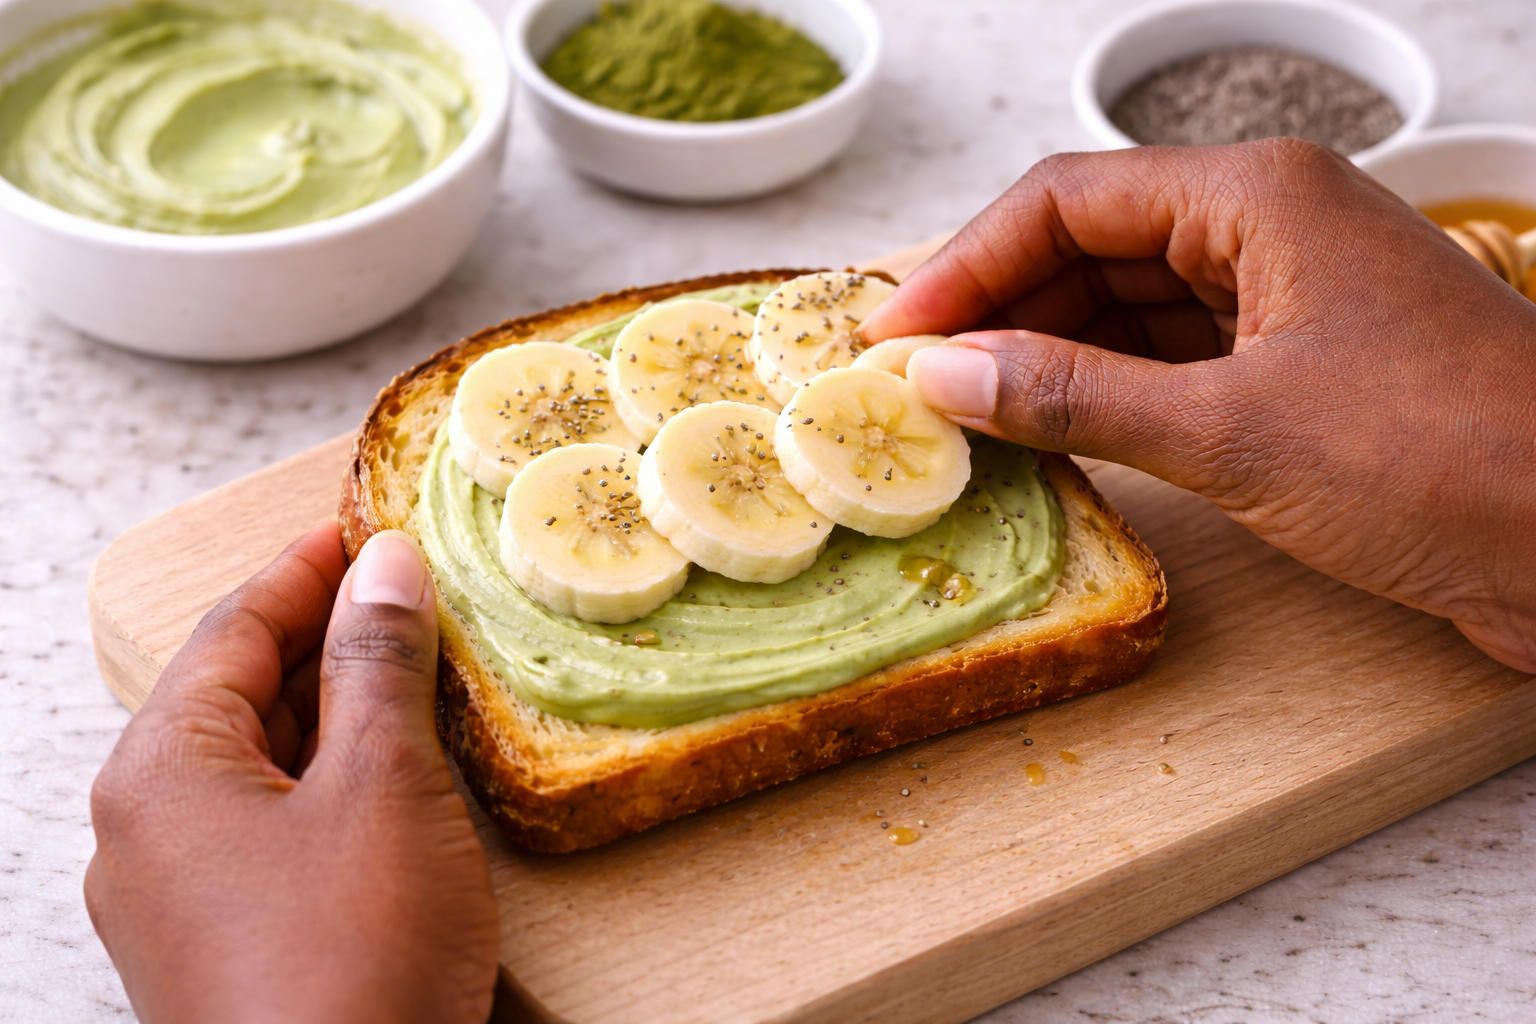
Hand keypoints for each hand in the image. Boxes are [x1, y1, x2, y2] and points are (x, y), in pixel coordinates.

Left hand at [85, 523, 498, 1023]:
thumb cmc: (352, 957)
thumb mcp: (382, 787)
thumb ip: (378, 667)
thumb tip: (382, 569)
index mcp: (159, 773)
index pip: (233, 631)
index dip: (303, 570)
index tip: (361, 526)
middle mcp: (145, 831)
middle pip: (235, 695)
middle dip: (321, 641)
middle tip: (403, 596)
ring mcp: (176, 898)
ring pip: (255, 766)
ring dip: (330, 714)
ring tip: (412, 676)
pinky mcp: (220, 947)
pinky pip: (267, 830)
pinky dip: (327, 784)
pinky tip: (391, 781)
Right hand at [862, 140, 1535, 672]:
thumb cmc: (1447, 464)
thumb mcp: (1233, 432)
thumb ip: (1076, 396)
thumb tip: (946, 375)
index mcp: (1259, 198)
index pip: (1068, 200)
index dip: (965, 264)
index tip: (894, 337)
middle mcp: (1269, 230)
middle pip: (1091, 245)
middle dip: (996, 310)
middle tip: (910, 383)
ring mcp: (1286, 302)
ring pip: (1126, 305)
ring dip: (1043, 356)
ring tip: (959, 414)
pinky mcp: (1299, 372)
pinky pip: (1169, 361)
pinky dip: (1102, 394)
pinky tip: (1045, 432)